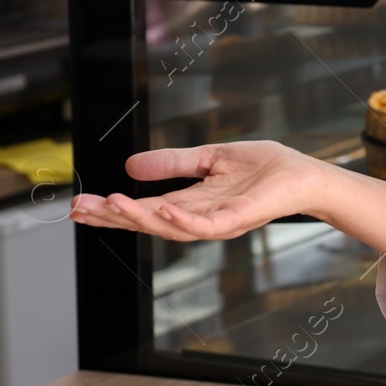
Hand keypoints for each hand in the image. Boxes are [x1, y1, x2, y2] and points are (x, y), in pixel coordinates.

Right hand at [70, 140, 327, 241]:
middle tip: (79, 209)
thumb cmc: (266, 168)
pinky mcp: (238, 219)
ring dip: (138, 217)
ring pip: (169, 227)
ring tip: (110, 204)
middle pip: (148, 223)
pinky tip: (161, 210)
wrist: (305, 175)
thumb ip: (174, 163)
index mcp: (191, 204)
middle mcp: (199, 218)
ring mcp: (218, 222)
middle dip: (112, 218)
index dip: (112, 210)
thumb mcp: (211, 157)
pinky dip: (181, 220)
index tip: (80, 205)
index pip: (143, 211)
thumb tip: (131, 164)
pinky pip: (205, 226)